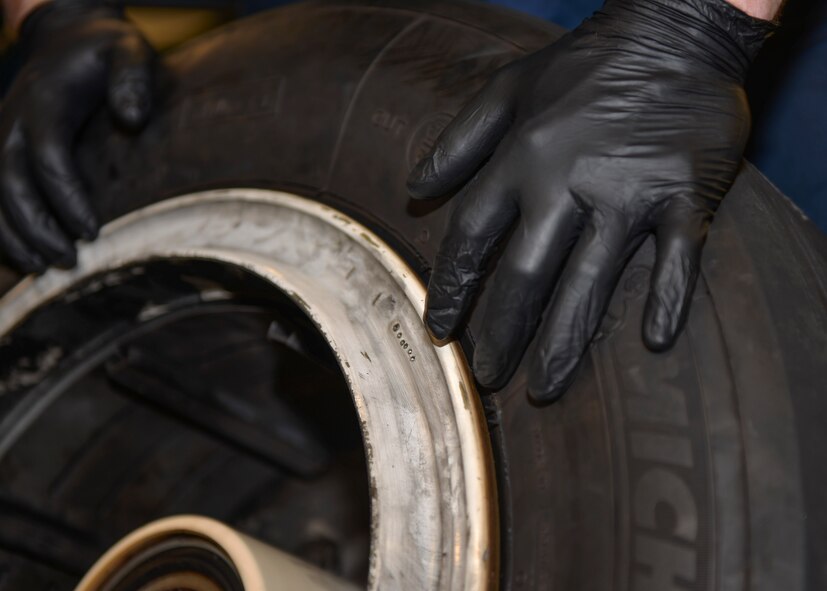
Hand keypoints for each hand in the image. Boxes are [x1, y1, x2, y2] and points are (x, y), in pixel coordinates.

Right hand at [0, 0, 153, 272]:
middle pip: (12, 182)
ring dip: (11, 234)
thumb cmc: (103, 52)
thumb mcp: (128, 52)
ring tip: (39, 267)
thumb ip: (132, 80)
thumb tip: (133, 118)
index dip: (67, 198)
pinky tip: (20, 254)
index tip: (92, 231)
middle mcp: (13, 120)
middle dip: (37, 227)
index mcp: (45, 101)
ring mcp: (0, 134)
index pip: (49, 157)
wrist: (65, 37)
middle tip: (68, 260)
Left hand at [408, 0, 774, 401]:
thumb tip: (414, 186)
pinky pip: (676, 260)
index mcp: (522, 158)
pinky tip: (654, 341)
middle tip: (489, 376)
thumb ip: (458, 140)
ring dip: (566, 341)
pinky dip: (667, 300)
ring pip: (589, 283)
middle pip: (525, 275)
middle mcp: (567, 182)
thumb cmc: (585, 63)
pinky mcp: (683, 195)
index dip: (452, 287)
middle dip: (503, 331)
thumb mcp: (508, 89)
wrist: (674, 29)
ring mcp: (628, 191)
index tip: (441, 328)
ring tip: (545, 387)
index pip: (472, 237)